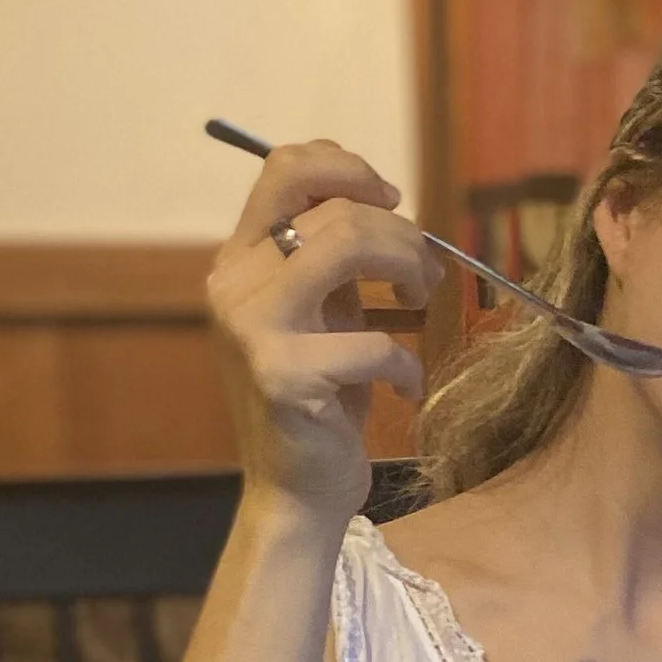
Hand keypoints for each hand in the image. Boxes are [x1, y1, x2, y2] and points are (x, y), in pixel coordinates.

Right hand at [207, 140, 433, 521]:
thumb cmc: (319, 403)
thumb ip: (330, 259)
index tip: (391, 201)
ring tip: (421, 300)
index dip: (349, 168)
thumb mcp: (320, 314)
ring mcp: (253, 329)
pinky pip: (373, 343)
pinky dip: (406, 364)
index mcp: (239, 261)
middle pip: (337, 209)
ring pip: (348, 243)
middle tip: (427, 274)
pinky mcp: (284, 377)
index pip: (284, 167)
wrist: (294, 494)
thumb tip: (381, 202)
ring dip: (407, 266)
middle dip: (403, 234)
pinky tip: (404, 387)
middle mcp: (235, 285)